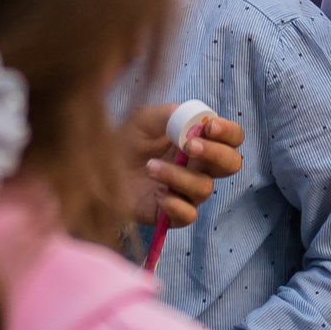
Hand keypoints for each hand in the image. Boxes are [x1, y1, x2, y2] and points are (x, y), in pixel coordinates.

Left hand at [122, 105, 245, 228]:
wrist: (99, 165)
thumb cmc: (126, 140)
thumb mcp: (145, 119)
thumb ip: (170, 115)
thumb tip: (194, 121)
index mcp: (199, 141)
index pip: (231, 138)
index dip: (228, 133)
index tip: (209, 127)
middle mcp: (199, 167)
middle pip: (230, 164)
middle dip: (215, 154)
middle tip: (188, 146)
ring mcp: (187, 192)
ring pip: (204, 188)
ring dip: (178, 175)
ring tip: (150, 166)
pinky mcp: (171, 214)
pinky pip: (189, 215)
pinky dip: (175, 204)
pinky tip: (157, 194)